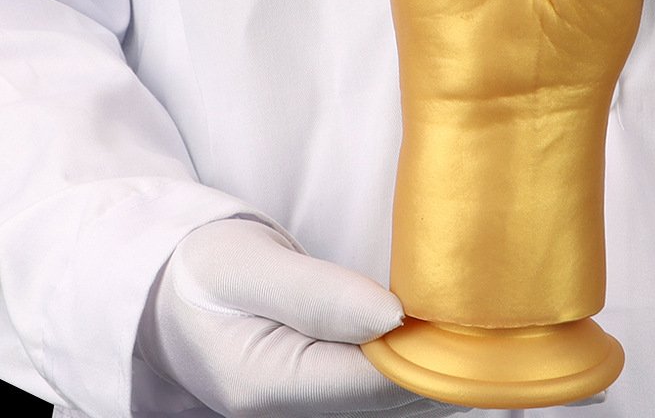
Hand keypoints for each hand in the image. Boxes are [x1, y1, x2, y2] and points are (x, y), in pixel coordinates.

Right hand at [136, 218, 465, 417]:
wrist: (167, 290)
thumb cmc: (204, 269)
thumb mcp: (251, 265)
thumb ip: (318, 293)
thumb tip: (392, 316)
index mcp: (267, 385)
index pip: (371, 381)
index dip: (425, 348)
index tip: (461, 305)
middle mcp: (289, 412)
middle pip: (388, 398)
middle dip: (435, 357)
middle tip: (474, 305)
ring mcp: (303, 408)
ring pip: (388, 399)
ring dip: (428, 361)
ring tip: (463, 316)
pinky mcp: (316, 393)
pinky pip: (375, 388)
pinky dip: (410, 362)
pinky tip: (433, 332)